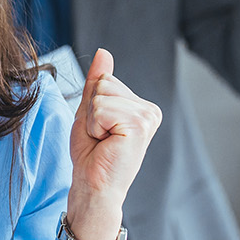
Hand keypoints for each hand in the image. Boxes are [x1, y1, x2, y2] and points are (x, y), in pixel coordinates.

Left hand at [65, 49, 161, 239]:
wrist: (93, 186)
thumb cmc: (91, 155)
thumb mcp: (89, 112)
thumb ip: (96, 83)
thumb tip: (104, 52)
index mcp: (141, 107)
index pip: (106, 80)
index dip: (92, 105)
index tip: (99, 130)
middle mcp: (149, 110)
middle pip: (104, 84)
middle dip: (91, 111)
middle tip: (100, 138)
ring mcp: (147, 117)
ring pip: (101, 96)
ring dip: (92, 121)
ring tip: (103, 142)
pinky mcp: (139, 125)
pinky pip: (101, 108)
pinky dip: (94, 126)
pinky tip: (106, 144)